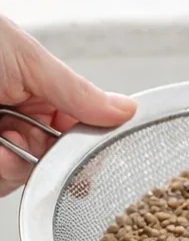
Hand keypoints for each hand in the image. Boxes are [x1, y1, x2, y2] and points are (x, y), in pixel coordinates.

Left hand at [0, 15, 134, 197]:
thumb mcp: (27, 58)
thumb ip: (77, 91)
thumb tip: (124, 109)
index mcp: (31, 87)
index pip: (74, 125)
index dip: (87, 142)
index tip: (93, 152)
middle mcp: (13, 116)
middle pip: (53, 159)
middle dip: (49, 156)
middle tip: (33, 138)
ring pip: (26, 177)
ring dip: (20, 165)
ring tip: (5, 140)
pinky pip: (2, 183)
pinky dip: (3, 172)